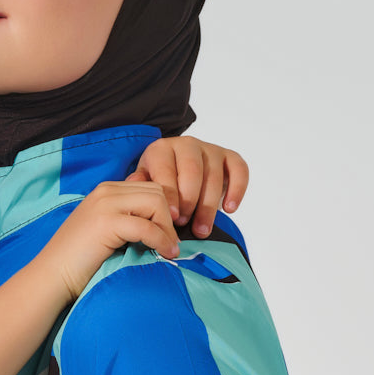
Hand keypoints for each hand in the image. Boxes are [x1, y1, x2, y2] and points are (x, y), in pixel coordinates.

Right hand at [48, 179, 181, 300]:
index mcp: (106, 191)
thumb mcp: (107, 233)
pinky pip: (147, 226)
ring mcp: (105, 204)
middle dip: (170, 217)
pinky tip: (165, 253)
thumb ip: (129, 221)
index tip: (168, 234)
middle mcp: (106, 191)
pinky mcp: (106, 222)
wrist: (52, 277)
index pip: (150, 187)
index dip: (166, 210)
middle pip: (157, 191)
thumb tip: (164, 224)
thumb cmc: (79, 262)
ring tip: (169, 248)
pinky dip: (161, 240)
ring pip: (156, 202)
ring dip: (168, 227)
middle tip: (172, 242)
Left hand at [129, 135, 248, 235]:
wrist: (178, 175)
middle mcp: (186, 145)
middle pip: (192, 171)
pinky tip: (229, 209)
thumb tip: (134, 185)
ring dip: (209, 205)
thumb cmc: (159, 183)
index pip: (166, 170)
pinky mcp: (229, 157)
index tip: (170, 217)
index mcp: (162, 149)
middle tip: (184, 224)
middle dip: (189, 201)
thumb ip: (139, 185)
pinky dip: (237, 189)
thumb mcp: (144, 183)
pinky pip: (239, 169)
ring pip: (214, 175)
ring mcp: (209, 149)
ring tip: (202, 229)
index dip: (170, 195)